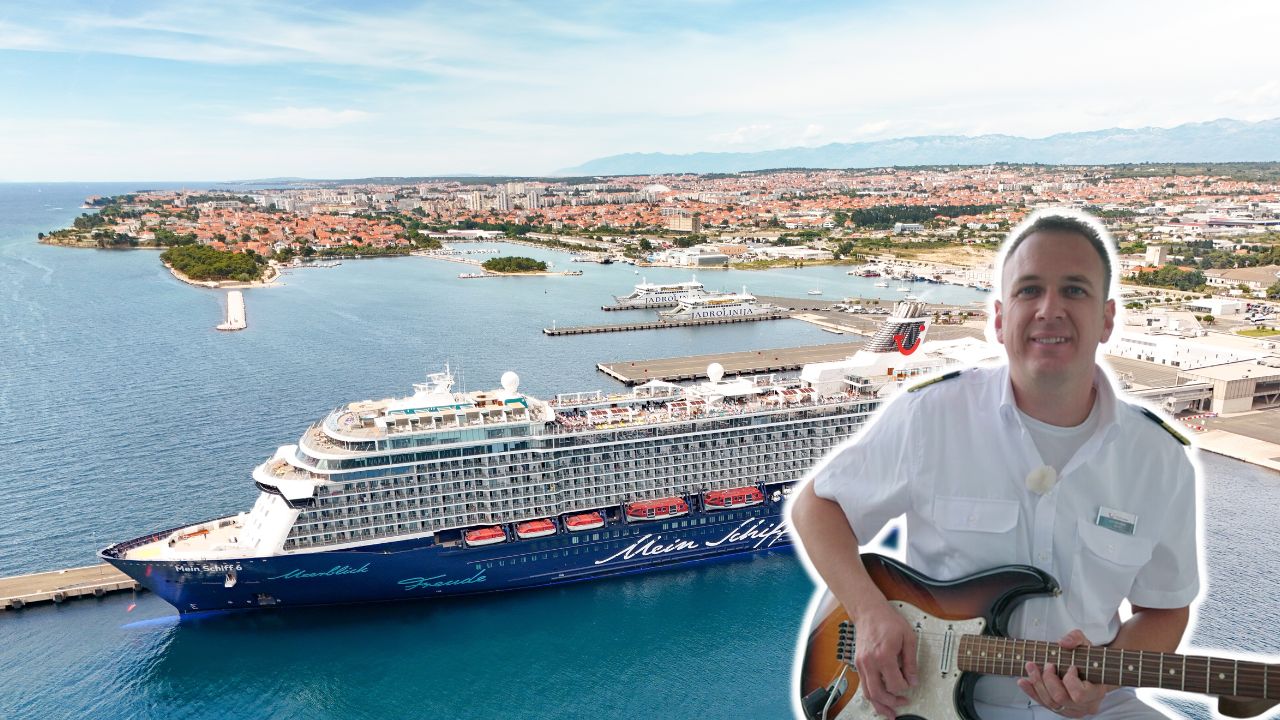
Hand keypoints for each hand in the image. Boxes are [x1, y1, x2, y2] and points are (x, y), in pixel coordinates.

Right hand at [851, 600, 918, 718]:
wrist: (869, 611)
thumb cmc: (887, 620)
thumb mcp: (908, 638)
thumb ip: (911, 662)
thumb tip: (913, 679)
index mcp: (884, 655)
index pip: (895, 684)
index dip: (906, 687)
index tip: (911, 683)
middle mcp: (870, 662)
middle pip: (879, 693)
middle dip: (892, 702)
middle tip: (903, 703)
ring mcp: (862, 664)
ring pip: (868, 693)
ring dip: (879, 705)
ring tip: (889, 712)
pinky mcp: (858, 663)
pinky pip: (863, 685)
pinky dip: (871, 695)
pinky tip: (878, 699)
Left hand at [1017, 629, 1108, 716]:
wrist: (1089, 670)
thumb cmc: (1088, 659)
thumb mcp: (1084, 643)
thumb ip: (1075, 639)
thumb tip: (1063, 642)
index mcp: (1096, 692)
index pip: (1079, 694)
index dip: (1070, 680)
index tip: (1070, 666)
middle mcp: (1086, 705)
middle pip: (1061, 698)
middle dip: (1048, 679)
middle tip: (1047, 665)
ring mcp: (1073, 710)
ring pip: (1050, 703)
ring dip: (1037, 684)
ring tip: (1030, 667)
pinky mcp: (1061, 710)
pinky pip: (1044, 704)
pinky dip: (1031, 692)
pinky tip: (1024, 681)